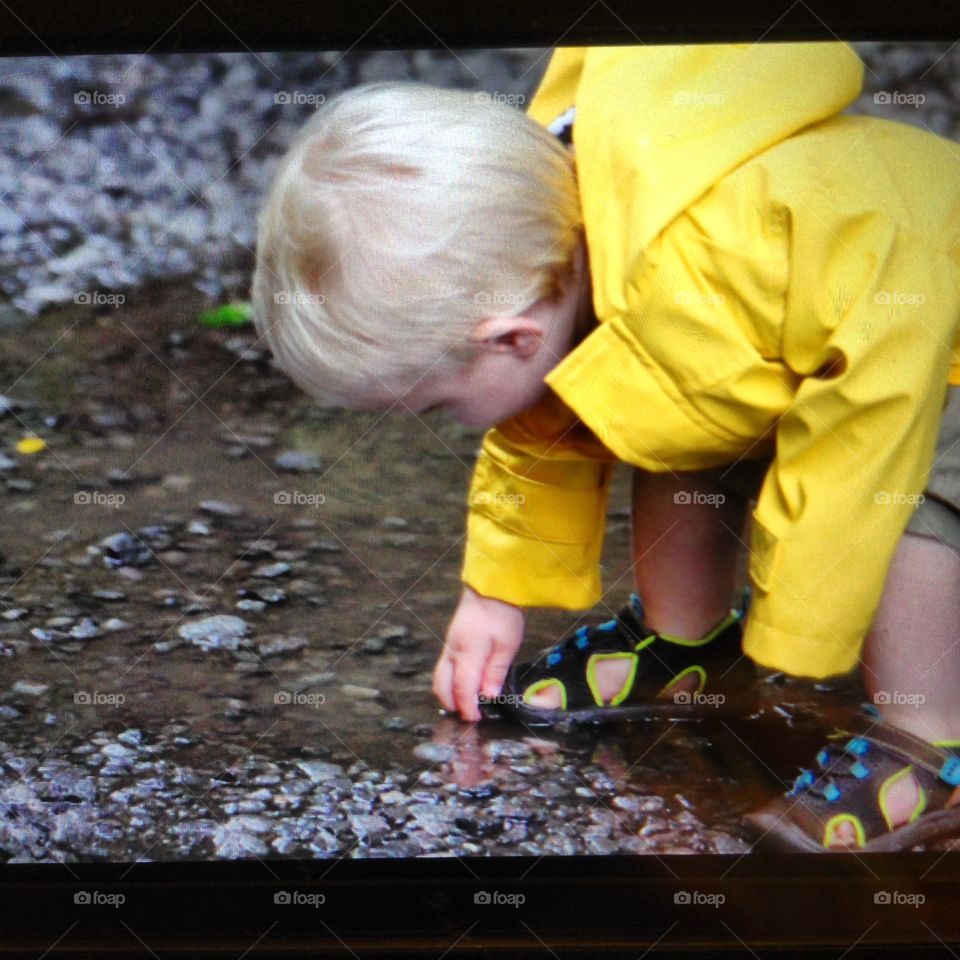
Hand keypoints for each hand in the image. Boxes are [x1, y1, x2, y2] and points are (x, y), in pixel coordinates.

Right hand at [432, 584, 525, 721]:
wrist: (490, 585)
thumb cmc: (503, 613)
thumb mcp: (507, 644)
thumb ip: (496, 671)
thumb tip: (488, 696)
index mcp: (468, 653)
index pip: (463, 689)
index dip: (468, 708)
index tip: (476, 719)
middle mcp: (453, 651)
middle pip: (443, 686)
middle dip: (453, 704)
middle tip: (469, 716)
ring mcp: (449, 645)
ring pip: (439, 677)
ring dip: (448, 694)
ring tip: (464, 704)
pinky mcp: (451, 640)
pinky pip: (443, 667)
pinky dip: (448, 681)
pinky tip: (462, 685)